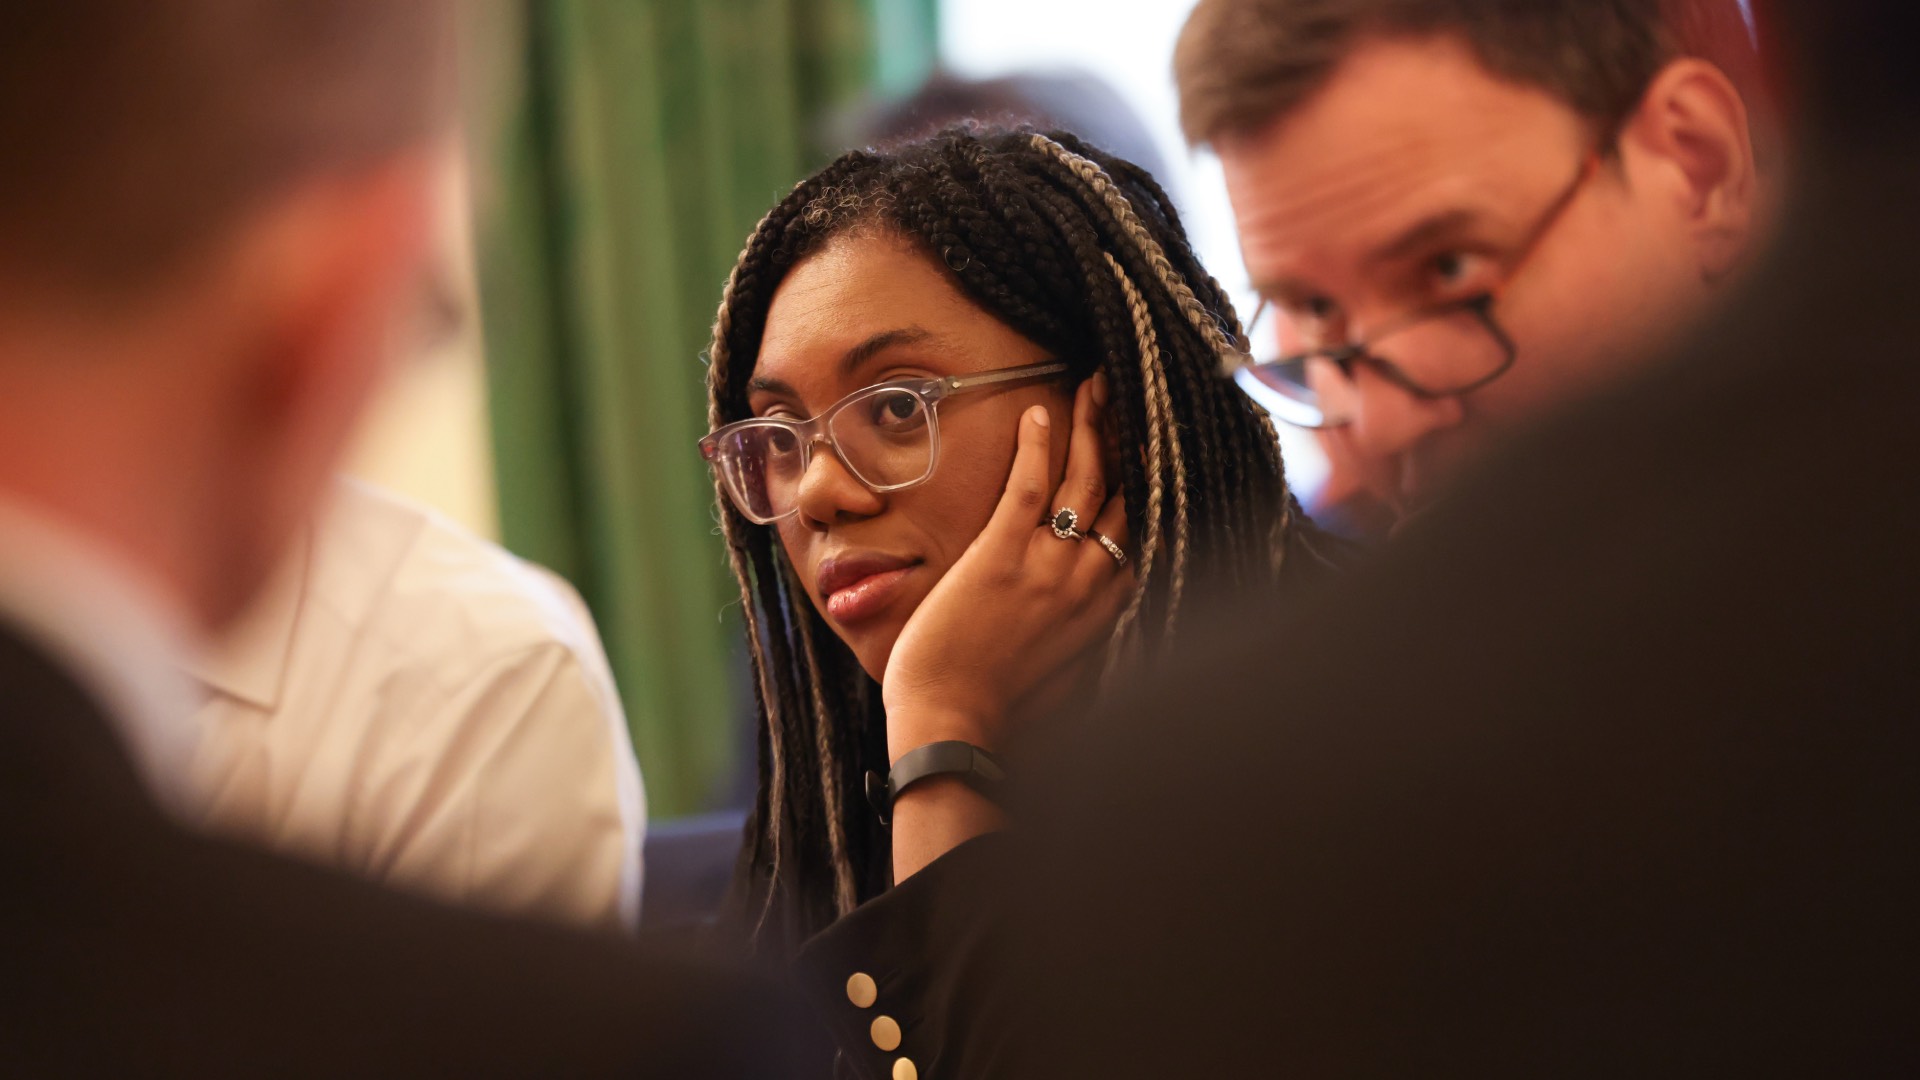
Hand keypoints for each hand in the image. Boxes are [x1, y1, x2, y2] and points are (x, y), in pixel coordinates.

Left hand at [881, 373, 1132, 760]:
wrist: (954, 729)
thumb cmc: (1002, 711)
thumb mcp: (1068, 673)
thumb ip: (1086, 633)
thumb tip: (1092, 612)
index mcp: (1109, 606)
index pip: (1141, 526)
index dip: (1147, 478)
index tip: (1149, 442)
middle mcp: (1090, 580)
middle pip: (1122, 491)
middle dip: (1127, 436)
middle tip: (1127, 392)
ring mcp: (1048, 565)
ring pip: (1084, 478)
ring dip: (1093, 425)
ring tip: (1095, 384)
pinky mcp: (1001, 556)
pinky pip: (1030, 485)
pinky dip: (1039, 444)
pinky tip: (1041, 411)